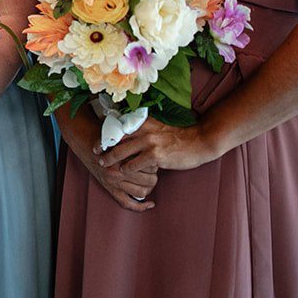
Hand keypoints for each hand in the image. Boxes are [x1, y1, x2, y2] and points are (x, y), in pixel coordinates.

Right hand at [61, 108, 156, 211]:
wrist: (83, 140)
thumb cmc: (102, 135)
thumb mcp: (120, 134)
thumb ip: (135, 139)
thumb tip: (154, 142)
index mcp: (121, 158)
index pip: (149, 165)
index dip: (155, 161)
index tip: (155, 157)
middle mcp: (116, 172)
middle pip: (149, 179)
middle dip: (154, 174)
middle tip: (153, 168)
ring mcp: (113, 182)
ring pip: (142, 192)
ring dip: (149, 187)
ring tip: (149, 179)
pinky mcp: (110, 189)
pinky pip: (127, 203)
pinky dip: (141, 206)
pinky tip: (150, 204)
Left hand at [99, 118, 216, 175]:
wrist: (200, 142)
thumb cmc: (179, 137)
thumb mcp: (159, 129)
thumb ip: (144, 130)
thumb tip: (129, 135)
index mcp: (143, 123)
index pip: (118, 128)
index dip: (105, 137)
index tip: (98, 145)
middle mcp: (143, 130)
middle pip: (115, 140)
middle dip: (104, 150)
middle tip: (98, 158)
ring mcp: (148, 143)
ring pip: (120, 154)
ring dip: (112, 163)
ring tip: (106, 168)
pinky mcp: (155, 156)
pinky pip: (133, 166)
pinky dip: (127, 171)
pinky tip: (126, 174)